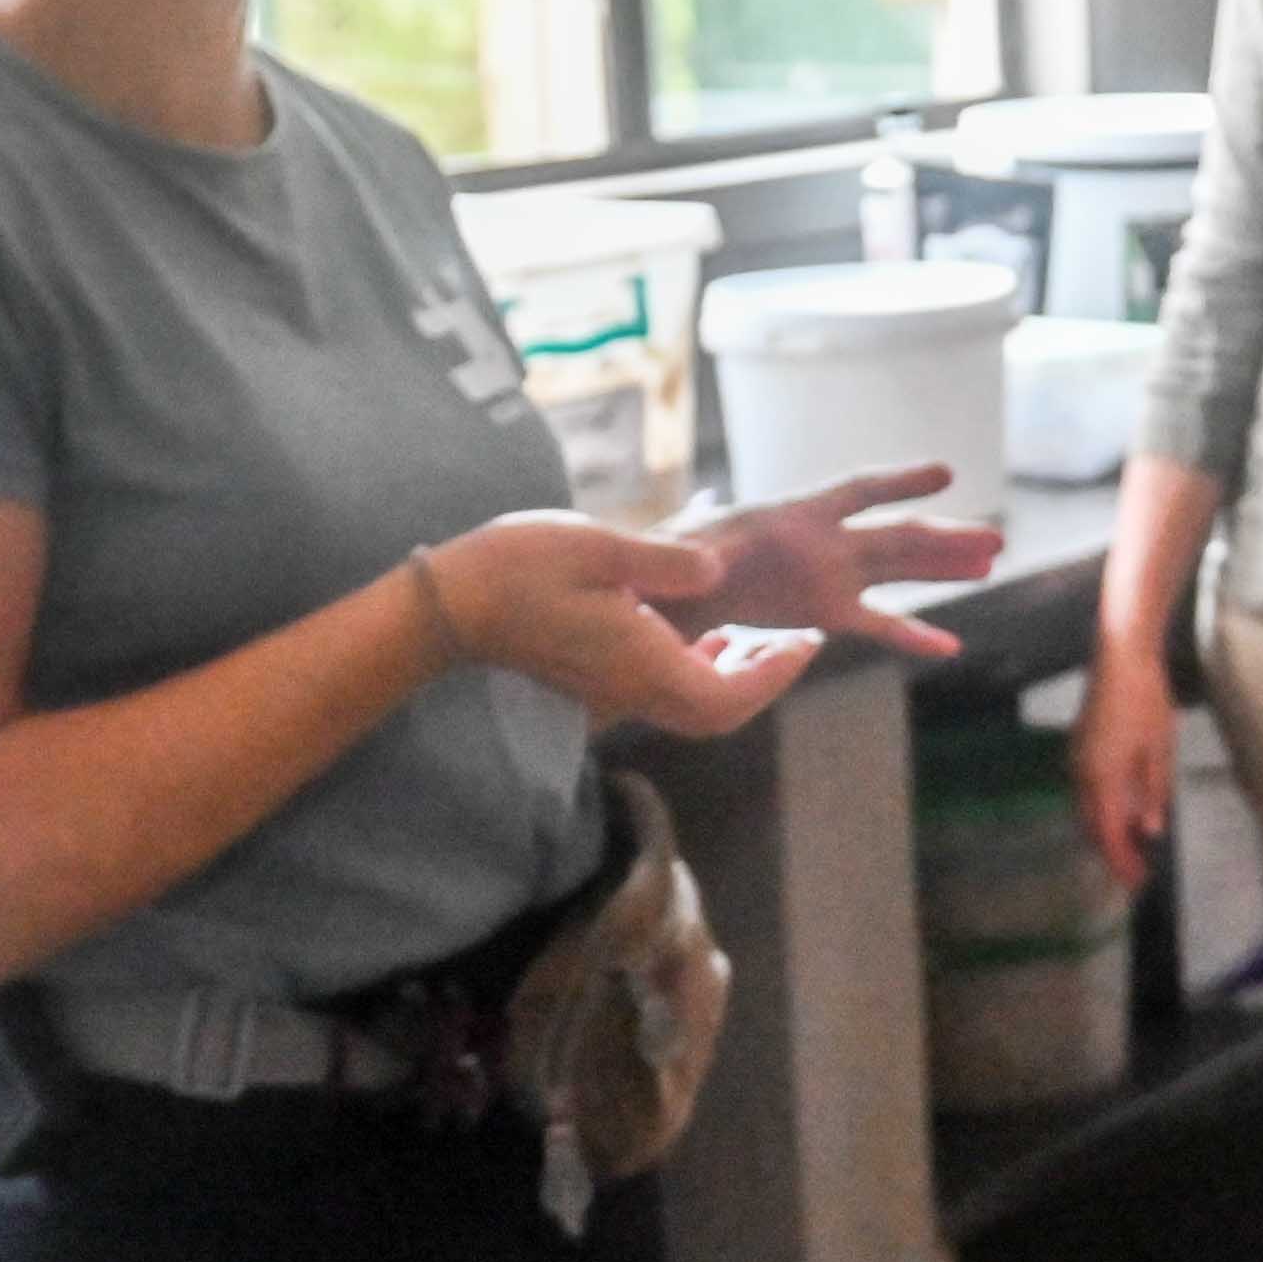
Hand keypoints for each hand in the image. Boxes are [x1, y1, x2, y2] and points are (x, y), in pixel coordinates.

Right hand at [418, 512, 828, 739]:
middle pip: (717, 714)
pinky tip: (707, 635)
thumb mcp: (602, 547)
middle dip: (763, 682)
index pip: (729, 695)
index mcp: (643, 664)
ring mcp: (614, 691)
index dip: (775, 674)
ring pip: (693, 708)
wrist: (453, 603)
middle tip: (796, 642)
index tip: (809, 642)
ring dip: (734, 680)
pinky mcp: (599, 681)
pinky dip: (700, 673)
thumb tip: (720, 571)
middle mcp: (633, 689)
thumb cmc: (521, 566)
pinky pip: (666, 693)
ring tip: (761, 637)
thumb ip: (669, 563)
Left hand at [677, 464, 1003, 655]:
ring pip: (901, 570)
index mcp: (797, 514)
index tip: (944, 474)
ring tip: (989, 563)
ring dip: (944, 568)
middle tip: (996, 539)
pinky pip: (879, 624)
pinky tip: (949, 647)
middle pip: (897, 537)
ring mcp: (833, 575)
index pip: (855, 491)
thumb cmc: (677, 558)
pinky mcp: (827, 611)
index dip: (898, 482)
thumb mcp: (686, 544)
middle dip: (946, 539)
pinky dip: (913, 635)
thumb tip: (709, 532)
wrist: (671, 589)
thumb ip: (701, 541)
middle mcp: (827, 540)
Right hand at [1071, 633, 1178, 895]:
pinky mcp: (1078, 747)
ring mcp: (1076, 759)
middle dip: (1112, 853)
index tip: (1136, 884)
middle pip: (1092, 827)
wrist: (1121, 657)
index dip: (1121, 863)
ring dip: (1105, 833)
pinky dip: (1099, 811)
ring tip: (1132, 848)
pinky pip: (1085, 792)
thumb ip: (1154, 793)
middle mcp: (1082, 774)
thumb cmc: (1146, 701)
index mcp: (1102, 778)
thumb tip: (1151, 830)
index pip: (1109, 834)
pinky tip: (1120, 813)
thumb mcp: (1160, 751)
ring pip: (1086, 810)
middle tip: (1136, 873)